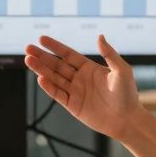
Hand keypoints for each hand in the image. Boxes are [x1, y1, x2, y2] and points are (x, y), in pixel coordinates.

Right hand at [24, 34, 141, 140]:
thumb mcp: (121, 70)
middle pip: (56, 65)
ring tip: (28, 60)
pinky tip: (40, 79)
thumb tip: (99, 36)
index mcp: (89, 68)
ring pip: (54, 78)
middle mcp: (80, 78)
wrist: (127, 120)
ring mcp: (75, 92)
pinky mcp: (73, 106)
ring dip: (41, 70)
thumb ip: (109, 54)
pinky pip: (58, 95)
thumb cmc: (127, 94)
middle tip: (28, 48)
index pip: (68, 54)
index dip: (55, 46)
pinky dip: (49, 87)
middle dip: (42, 57)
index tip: (41, 38)